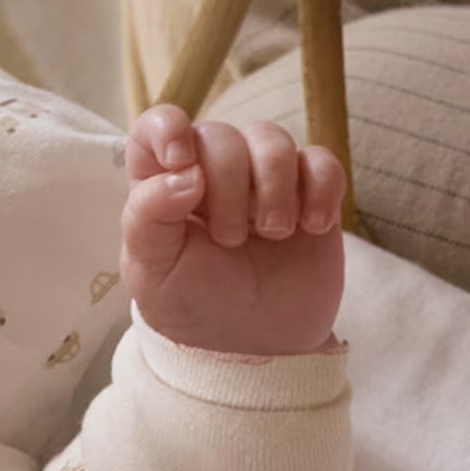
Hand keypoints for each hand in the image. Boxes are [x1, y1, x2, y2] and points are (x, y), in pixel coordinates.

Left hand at [121, 104, 345, 356]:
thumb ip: (148, 217)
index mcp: (162, 185)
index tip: (184, 164)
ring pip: (272, 138)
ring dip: (274, 187)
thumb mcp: (153, 273)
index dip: (169, 129)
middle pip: (221, 135)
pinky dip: (321, 189)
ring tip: (272, 234)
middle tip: (231, 240)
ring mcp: (262, 178)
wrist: (255, 344)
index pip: (156, 126)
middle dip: (229, 187)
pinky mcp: (309, 191)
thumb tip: (185, 172)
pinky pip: (323, 160)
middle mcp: (210, 171)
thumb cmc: (194, 305)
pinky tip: (312, 227)